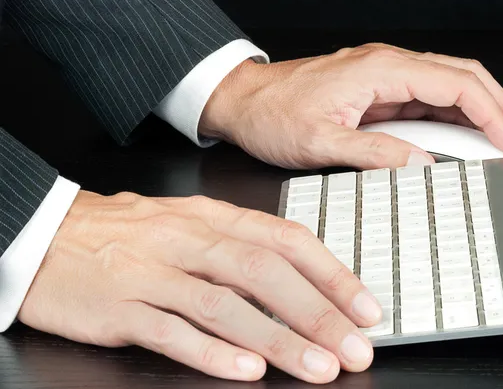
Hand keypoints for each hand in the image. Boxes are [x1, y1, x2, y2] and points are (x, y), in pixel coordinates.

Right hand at [19, 191, 382, 382]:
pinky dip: (211, 353)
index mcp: (211, 217)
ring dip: (276, 339)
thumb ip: (239, 246)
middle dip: (317, 312)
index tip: (365, 307)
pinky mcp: (119, 307)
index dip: (331, 273)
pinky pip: (170, 330)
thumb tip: (300, 280)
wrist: (49, 232)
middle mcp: (187, 239)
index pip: (285, 239)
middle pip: (263, 273)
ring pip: (223, 305)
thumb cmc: (128, 230)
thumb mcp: (188, 222)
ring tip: (317, 368)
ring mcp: (152, 272)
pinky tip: (246, 373)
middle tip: (355, 348)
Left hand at [200, 43, 502, 168]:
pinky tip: (463, 138)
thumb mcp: (319, 142)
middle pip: (463, 78)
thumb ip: (372, 153)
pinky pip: (426, 100)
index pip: (456, 85)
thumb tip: (421, 163)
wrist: (244, 103)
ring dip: (481, 113)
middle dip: (500, 110)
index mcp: (380, 71)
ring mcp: (383, 78)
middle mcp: (387, 67)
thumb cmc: (272, 115)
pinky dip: (453, 118)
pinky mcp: (376, 92)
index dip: (493, 115)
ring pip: (449, 86)